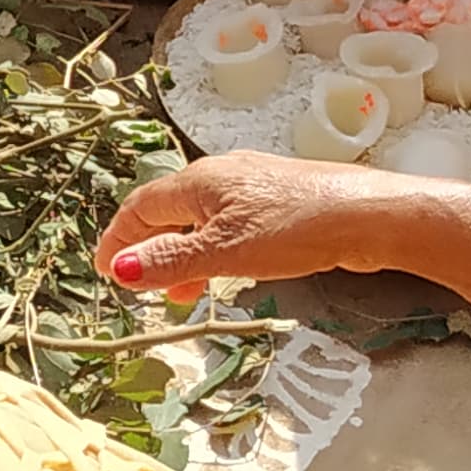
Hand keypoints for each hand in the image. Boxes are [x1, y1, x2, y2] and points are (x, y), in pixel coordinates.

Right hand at [96, 151, 405, 300]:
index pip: (142, 206)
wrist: (365, 215)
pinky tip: (226, 271)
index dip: (119, 238)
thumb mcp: (225, 251)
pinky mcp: (278, 201)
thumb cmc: (294, 228)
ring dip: (181, 254)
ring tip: (180, 294)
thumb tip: (119, 269)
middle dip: (148, 248)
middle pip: (168, 209)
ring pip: (200, 219)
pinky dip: (212, 250)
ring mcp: (251, 186)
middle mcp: (221, 176)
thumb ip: (172, 261)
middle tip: (137, 286)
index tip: (105, 269)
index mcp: (199, 182)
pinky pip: (228, 224)